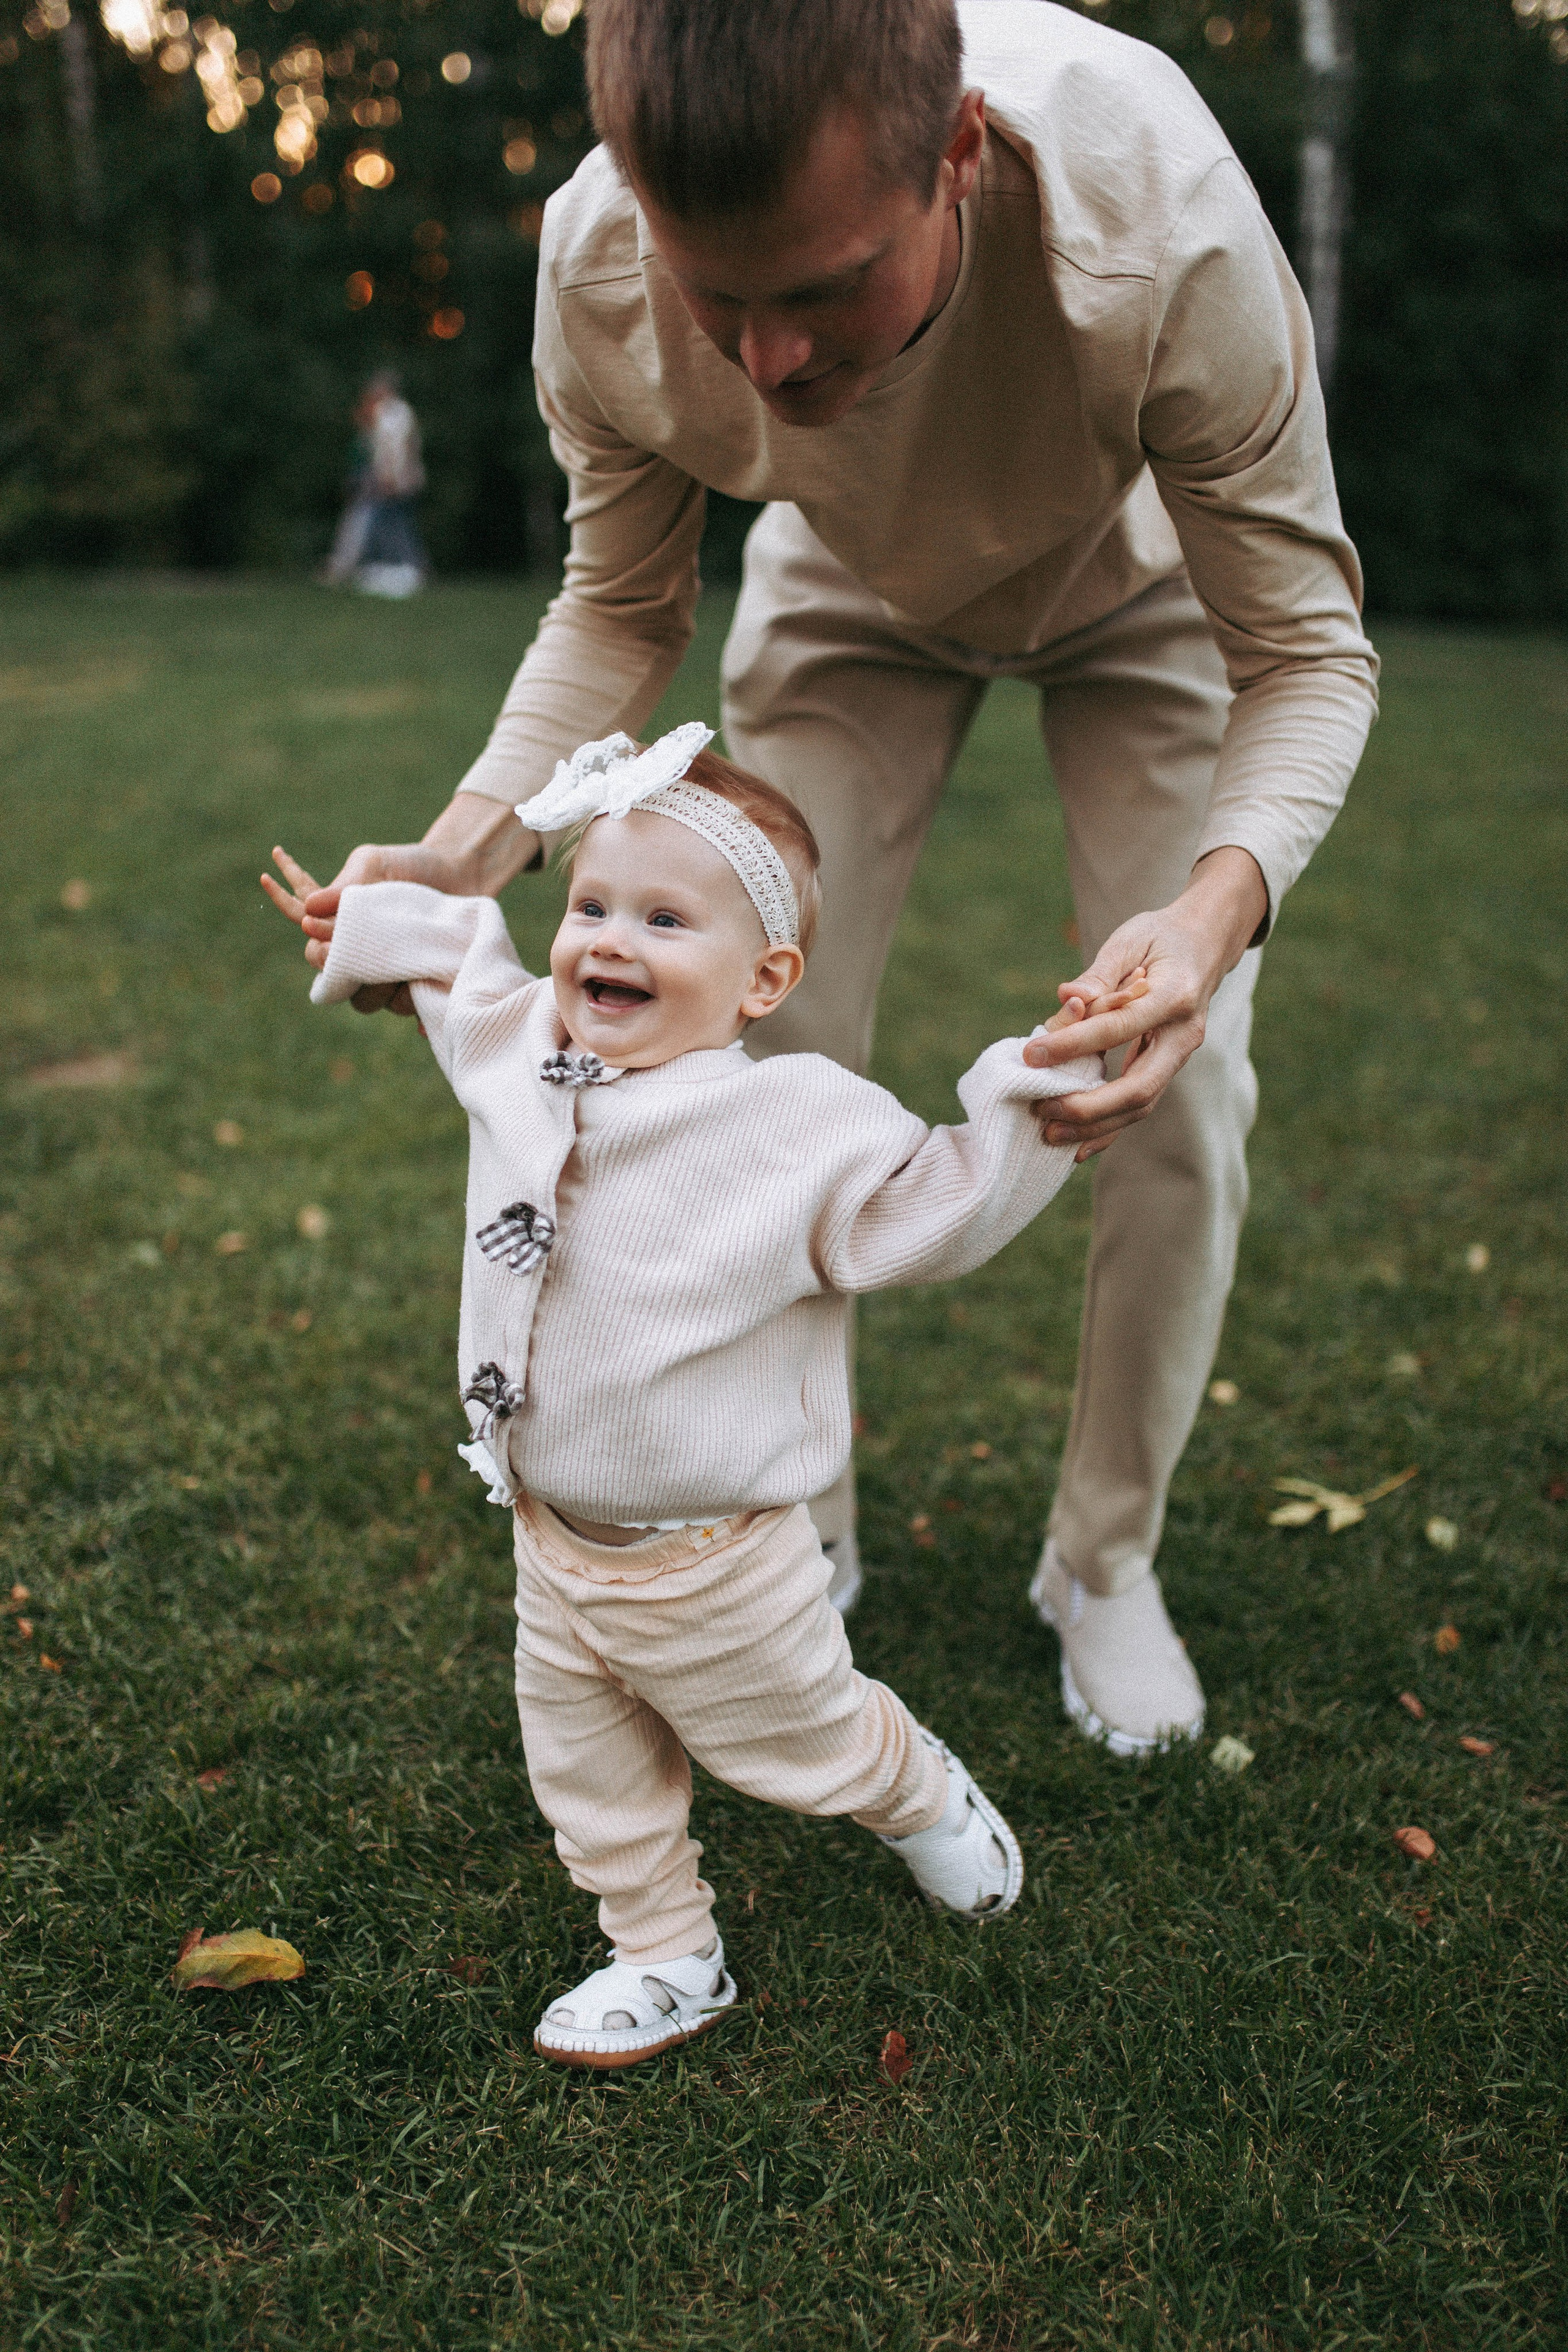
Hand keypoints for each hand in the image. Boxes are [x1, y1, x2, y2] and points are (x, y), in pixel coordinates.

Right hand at [277, 794, 540, 1016]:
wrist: (460, 869)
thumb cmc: (408, 866)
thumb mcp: (373, 864)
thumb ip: (344, 886)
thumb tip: (310, 908)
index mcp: (343, 937)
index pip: (319, 958)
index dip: (323, 958)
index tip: (332, 947)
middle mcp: (367, 964)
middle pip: (350, 992)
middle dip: (360, 979)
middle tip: (376, 960)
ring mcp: (398, 979)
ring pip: (385, 1004)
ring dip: (394, 989)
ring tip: (412, 966)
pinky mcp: (429, 986)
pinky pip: (422, 1010)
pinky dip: (429, 1008)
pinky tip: (437, 995)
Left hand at [1022, 848, 1267, 1161]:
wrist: (1204, 945)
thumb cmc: (1160, 937)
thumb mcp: (1130, 940)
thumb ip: (1099, 973)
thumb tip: (1067, 998)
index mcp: (1176, 994)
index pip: (1120, 1027)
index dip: (1075, 1043)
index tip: (1032, 1053)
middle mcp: (1184, 1034)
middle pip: (1140, 1086)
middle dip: (1088, 1105)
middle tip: (1041, 1108)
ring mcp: (1180, 1055)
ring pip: (1141, 1105)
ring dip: (1094, 1125)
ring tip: (1048, 1132)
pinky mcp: (1168, 1067)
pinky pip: (1140, 1106)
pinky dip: (1109, 1129)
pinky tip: (1076, 1147)